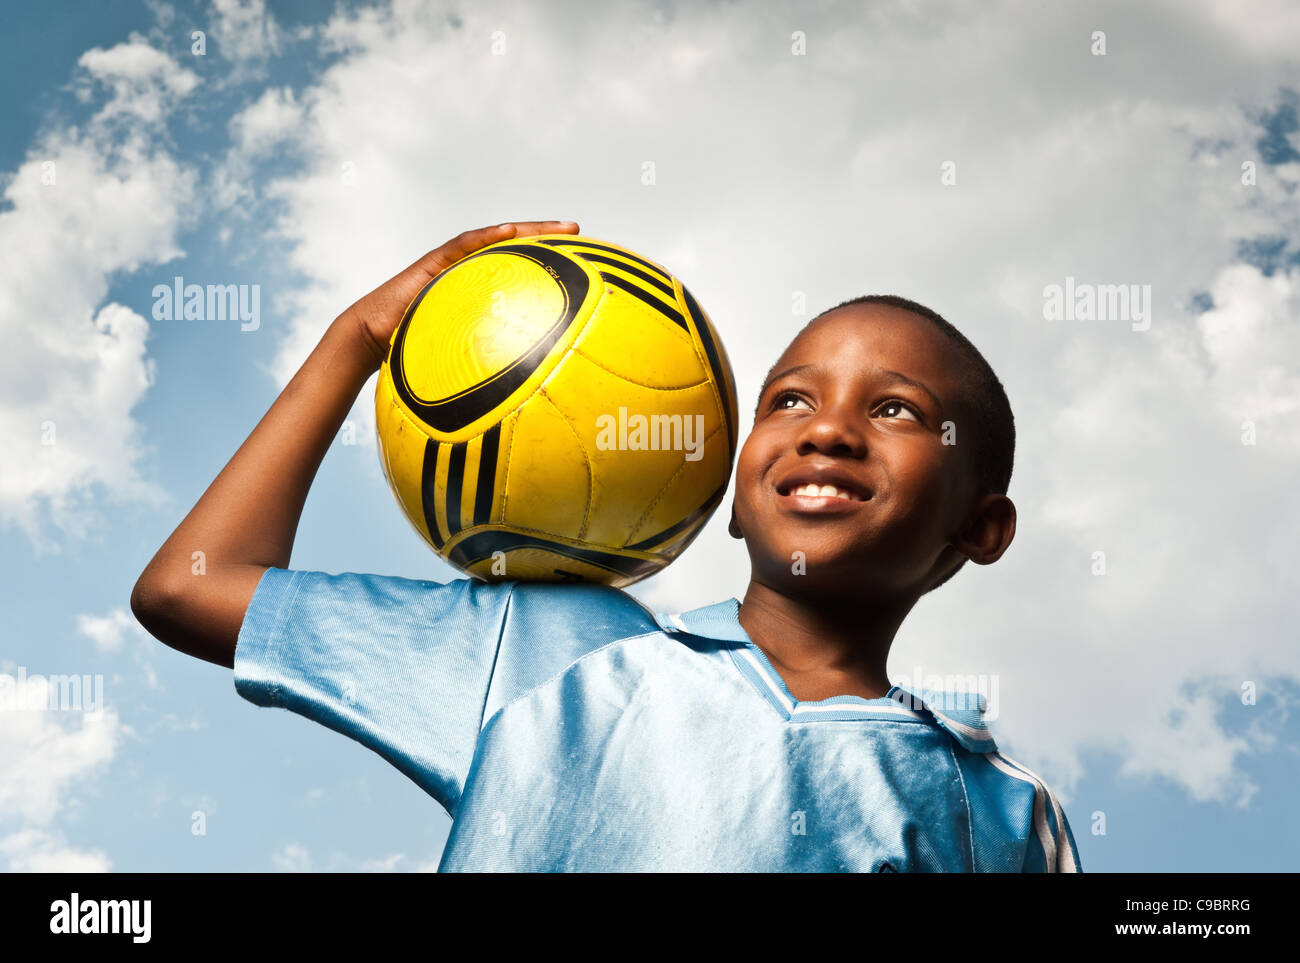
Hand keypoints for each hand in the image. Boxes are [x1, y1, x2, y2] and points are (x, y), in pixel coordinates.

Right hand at [341, 220, 580, 367]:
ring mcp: (451, 263)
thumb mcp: (462, 355)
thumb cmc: (415, 349)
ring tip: (556, 226)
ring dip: (526, 229)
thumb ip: (489, 359)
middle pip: (514, 246)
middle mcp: (469, 270)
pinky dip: (485, 236)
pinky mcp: (432, 262)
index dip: (548, 261)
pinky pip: (461, 246)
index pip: (519, 268)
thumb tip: (526, 388)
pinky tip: (509, 230)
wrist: (373, 337)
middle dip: (546, 235)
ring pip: (493, 239)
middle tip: (577, 229)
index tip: (581, 260)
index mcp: (480, 289)